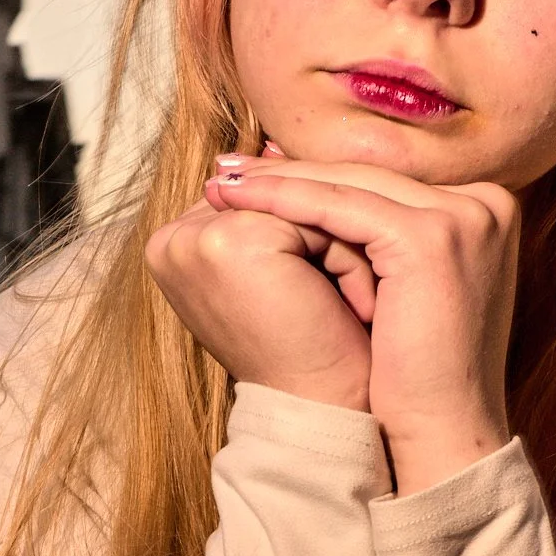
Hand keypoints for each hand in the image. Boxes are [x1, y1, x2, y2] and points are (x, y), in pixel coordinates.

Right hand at [144, 147, 373, 414]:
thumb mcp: (288, 274)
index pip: (253, 201)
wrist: (323, 412)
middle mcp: (169, 242)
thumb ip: (274, 216)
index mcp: (172, 248)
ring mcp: (191, 240)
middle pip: (270, 194)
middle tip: (386, 206)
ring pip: (290, 201)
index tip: (361, 211)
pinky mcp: (227, 243)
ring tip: (382, 256)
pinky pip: (304, 213)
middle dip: (328, 206)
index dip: (311, 208)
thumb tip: (277, 143)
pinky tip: (372, 275)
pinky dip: (344, 240)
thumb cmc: (315, 353)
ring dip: (341, 221)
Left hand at [202, 156, 518, 493]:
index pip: (385, 182)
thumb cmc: (415, 378)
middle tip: (227, 169)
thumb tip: (317, 200)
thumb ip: (379, 240)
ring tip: (222, 182)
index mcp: (485, 211)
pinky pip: (341, 208)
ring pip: (352, 186)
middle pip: (369, 177)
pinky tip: (238, 201)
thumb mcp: (405, 291)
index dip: (316, 177)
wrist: (444, 434)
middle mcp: (486, 204)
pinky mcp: (431, 237)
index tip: (257, 175)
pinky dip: (284, 201)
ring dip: (278, 181)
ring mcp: (463, 216)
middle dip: (291, 172)